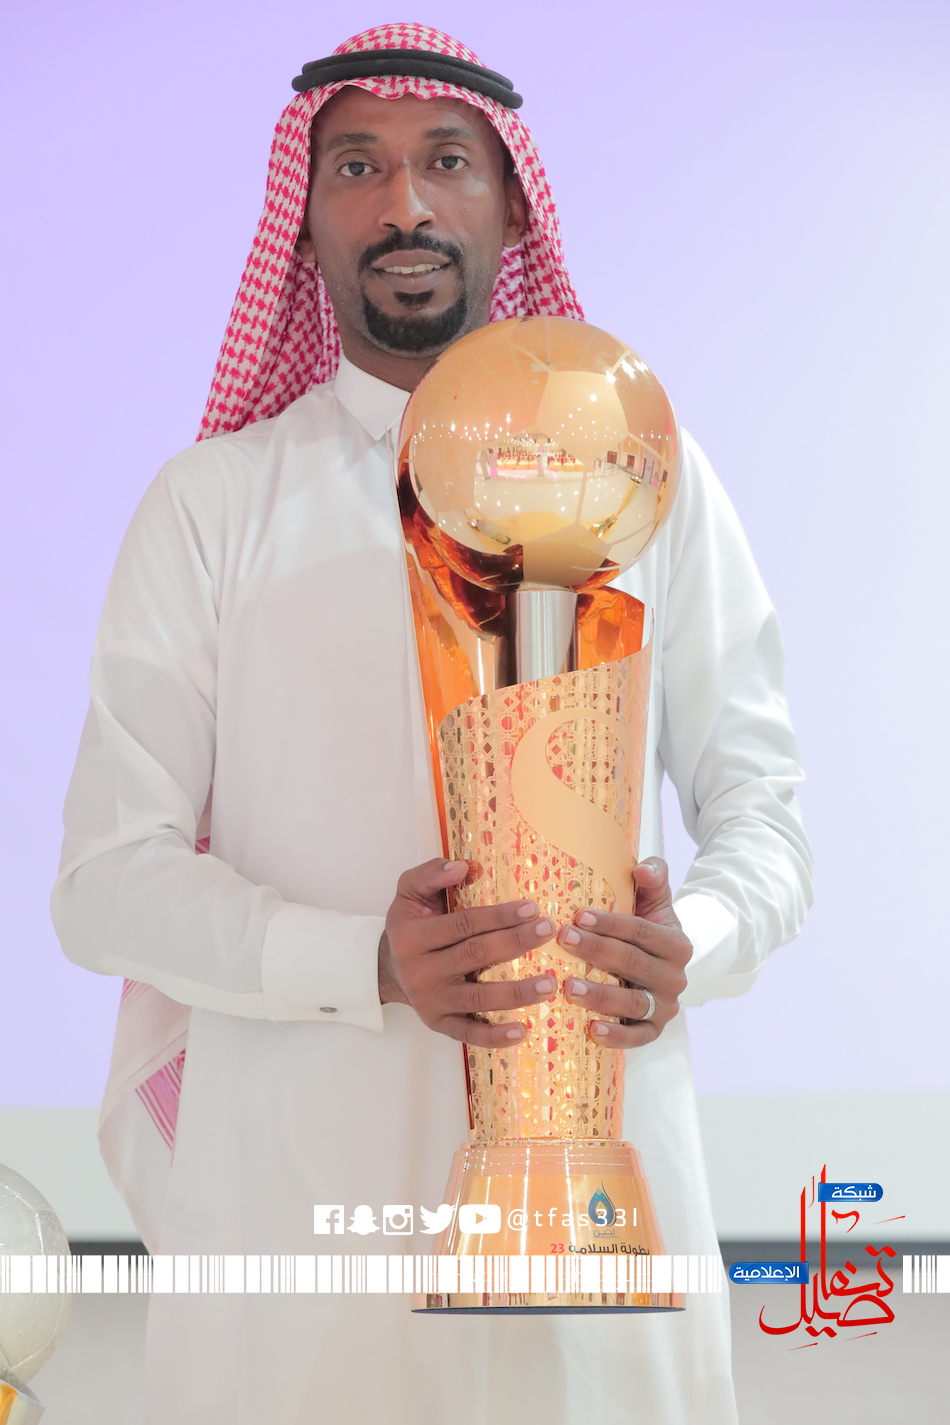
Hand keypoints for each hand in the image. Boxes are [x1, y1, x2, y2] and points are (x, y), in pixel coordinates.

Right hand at [379, 858, 558, 1047]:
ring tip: (549, 984)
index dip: (498, 916)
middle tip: (548, 931)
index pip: (463, 924)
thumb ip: (430, 874)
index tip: (531, 908)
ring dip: (516, 993)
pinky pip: (469, 1033)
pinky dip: (495, 1036)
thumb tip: (461, 867)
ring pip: (479, 998)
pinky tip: (523, 1031)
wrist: (388, 968)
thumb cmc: (410, 925)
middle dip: (516, 943)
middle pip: (476, 956)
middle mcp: (420, 971)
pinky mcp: (439, 1024)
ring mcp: (430, 1002)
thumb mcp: (409, 892)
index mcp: (412, 936)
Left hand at [556, 858, 691, 1047]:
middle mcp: (675, 977)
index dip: (611, 923)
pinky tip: (592, 1030)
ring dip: (600, 995)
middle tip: (563, 940)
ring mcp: (665, 1007)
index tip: (579, 915)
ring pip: (633, 1002)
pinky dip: (617, 1037)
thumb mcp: (654, 902)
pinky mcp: (653, 1030)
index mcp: (676, 943)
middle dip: (596, 951)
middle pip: (633, 963)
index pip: (641, 931)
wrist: (664, 968)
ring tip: (568, 986)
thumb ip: (653, 879)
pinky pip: (637, 1037)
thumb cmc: (648, 930)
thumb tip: (642, 867)